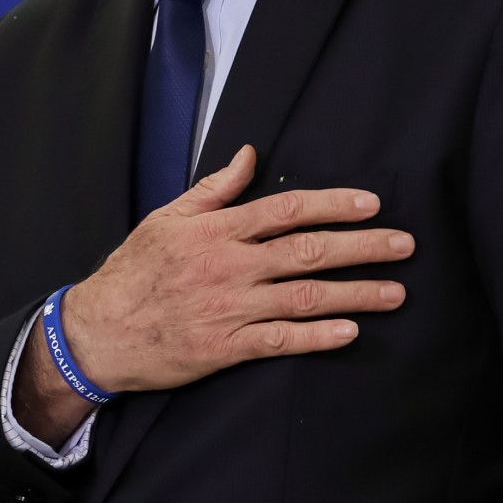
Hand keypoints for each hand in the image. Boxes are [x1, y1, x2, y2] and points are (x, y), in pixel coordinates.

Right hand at [61, 145, 411, 392]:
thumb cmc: (134, 271)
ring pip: (304, 297)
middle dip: (362, 247)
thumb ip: (216, 189)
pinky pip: (280, 341)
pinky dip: (317, 337)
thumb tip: (250, 154)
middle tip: (404, 245)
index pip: (287, 209)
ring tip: (395, 292)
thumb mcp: (168, 217)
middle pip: (308, 251)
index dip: (334, 205)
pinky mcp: (224, 348)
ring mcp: (229, 308)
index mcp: (217, 230)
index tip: (372, 205)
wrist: (97, 332)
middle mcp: (229, 266)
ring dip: (356, 294)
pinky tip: (350, 333)